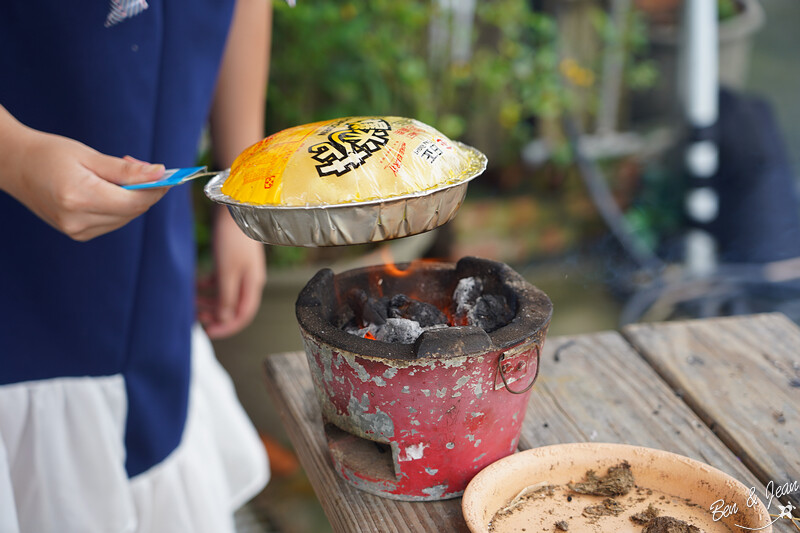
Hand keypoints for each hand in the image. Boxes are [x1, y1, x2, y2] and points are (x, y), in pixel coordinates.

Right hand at [0, 128, 167, 240]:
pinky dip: (119, 206)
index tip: (167, 174)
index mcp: (79, 197)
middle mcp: (77, 220)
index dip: (156, 189)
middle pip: (132, 211)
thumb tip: (159, 173)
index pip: (134, 201)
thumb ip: (126, 170)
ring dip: (132, 198)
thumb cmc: (51, 154)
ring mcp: (76, 231)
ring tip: (118, 174)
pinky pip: (113, 222)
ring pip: (125, 218)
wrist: (15, 166)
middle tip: (142, 166)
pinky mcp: (78, 234)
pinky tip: (108, 189)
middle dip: (146, 191)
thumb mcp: (89, 156)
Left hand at [198, 207, 266, 338]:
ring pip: (225, 294)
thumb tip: (224, 319)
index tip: (208, 332)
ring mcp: (241, 269)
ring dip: (209, 301)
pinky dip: (208, 286)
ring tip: (192, 302)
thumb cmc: (232, 239)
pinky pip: (220, 280)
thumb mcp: (227, 272)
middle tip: (196, 319)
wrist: (234, 207)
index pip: (243, 315)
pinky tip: (195, 284)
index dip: (226, 327)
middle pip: (234, 306)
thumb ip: (226, 297)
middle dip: (215, 315)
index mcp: (253, 284)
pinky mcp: (232, 259)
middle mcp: (249, 279)